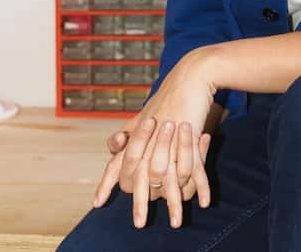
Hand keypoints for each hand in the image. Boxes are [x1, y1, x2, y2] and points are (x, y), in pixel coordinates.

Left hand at [91, 51, 218, 226]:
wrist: (191, 76)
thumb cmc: (170, 94)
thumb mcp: (145, 113)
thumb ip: (130, 132)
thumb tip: (116, 145)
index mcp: (135, 134)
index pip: (116, 162)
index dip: (107, 183)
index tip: (97, 202)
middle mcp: (147, 140)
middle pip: (139, 178)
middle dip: (140, 204)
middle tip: (140, 224)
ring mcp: (168, 141)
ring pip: (166, 179)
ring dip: (173, 204)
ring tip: (175, 224)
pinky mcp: (188, 139)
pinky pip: (193, 169)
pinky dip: (199, 187)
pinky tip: (203, 203)